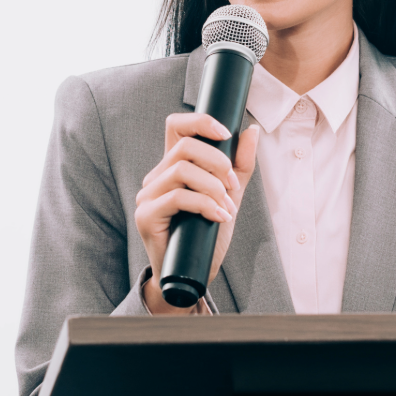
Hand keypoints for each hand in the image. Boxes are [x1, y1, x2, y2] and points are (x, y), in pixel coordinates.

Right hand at [134, 114, 260, 313]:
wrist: (194, 274)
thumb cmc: (207, 234)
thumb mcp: (230, 195)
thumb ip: (239, 164)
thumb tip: (250, 130)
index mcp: (174, 166)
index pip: (176, 126)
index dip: (200, 121)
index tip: (226, 133)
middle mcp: (157, 177)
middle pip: (184, 146)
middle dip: (217, 161)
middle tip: (233, 185)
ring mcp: (148, 196)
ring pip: (181, 170)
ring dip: (213, 187)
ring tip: (227, 207)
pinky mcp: (146, 215)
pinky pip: (177, 197)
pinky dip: (205, 204)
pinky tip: (219, 217)